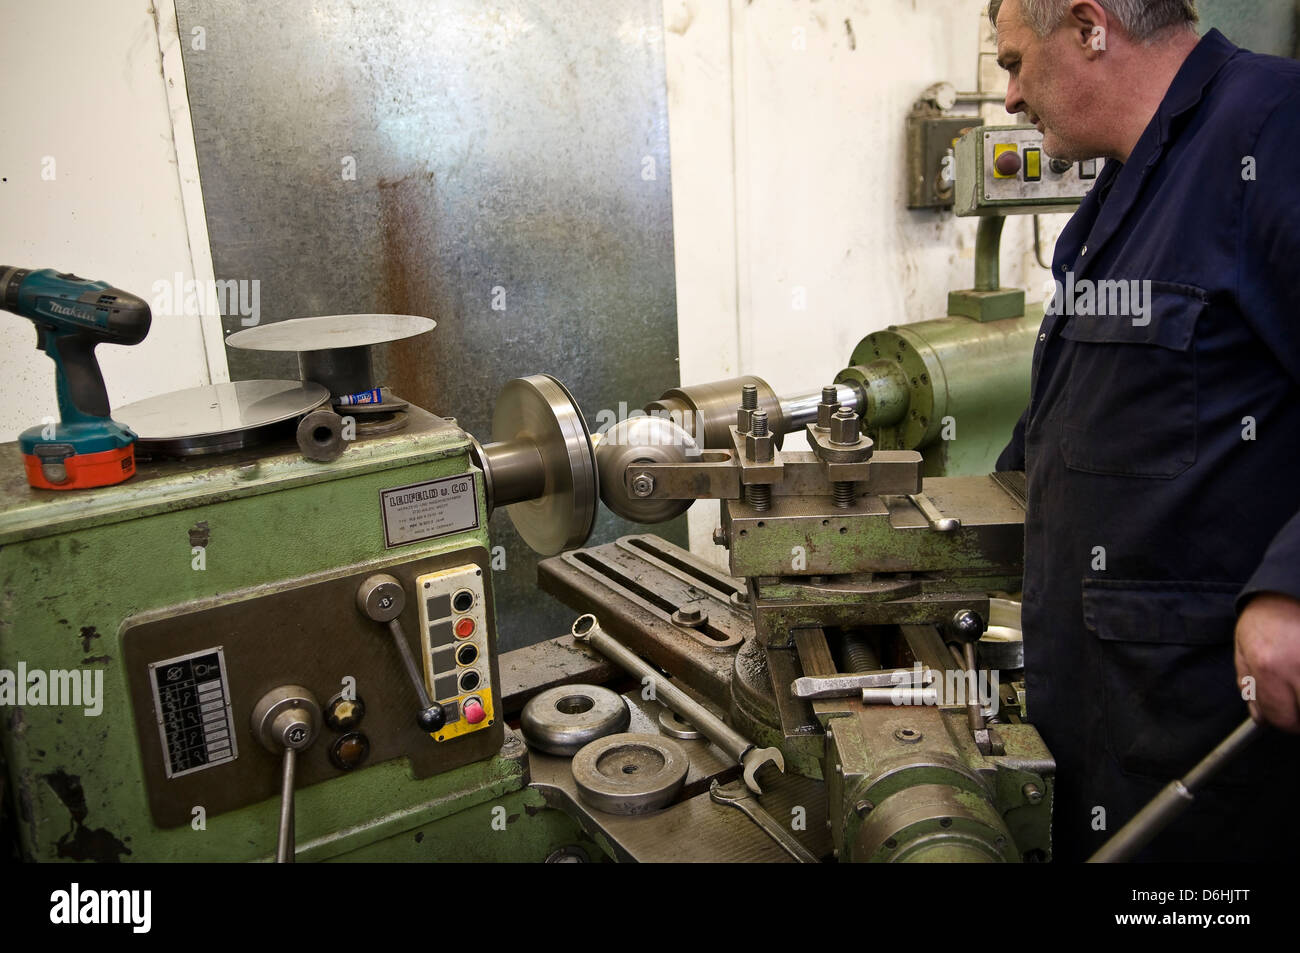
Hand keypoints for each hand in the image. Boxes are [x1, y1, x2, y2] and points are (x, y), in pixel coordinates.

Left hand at [1234, 592, 1299, 732]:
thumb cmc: (1263, 622)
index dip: (1285, 722)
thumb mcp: (1243, 653)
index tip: (1287, 716)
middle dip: (1299, 717)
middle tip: (1295, 701)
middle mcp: (1295, 667)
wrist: (1283, 593)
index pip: (1282, 718)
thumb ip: (1249, 688)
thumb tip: (1261, 719)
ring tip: (1297, 686)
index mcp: (1267, 667)